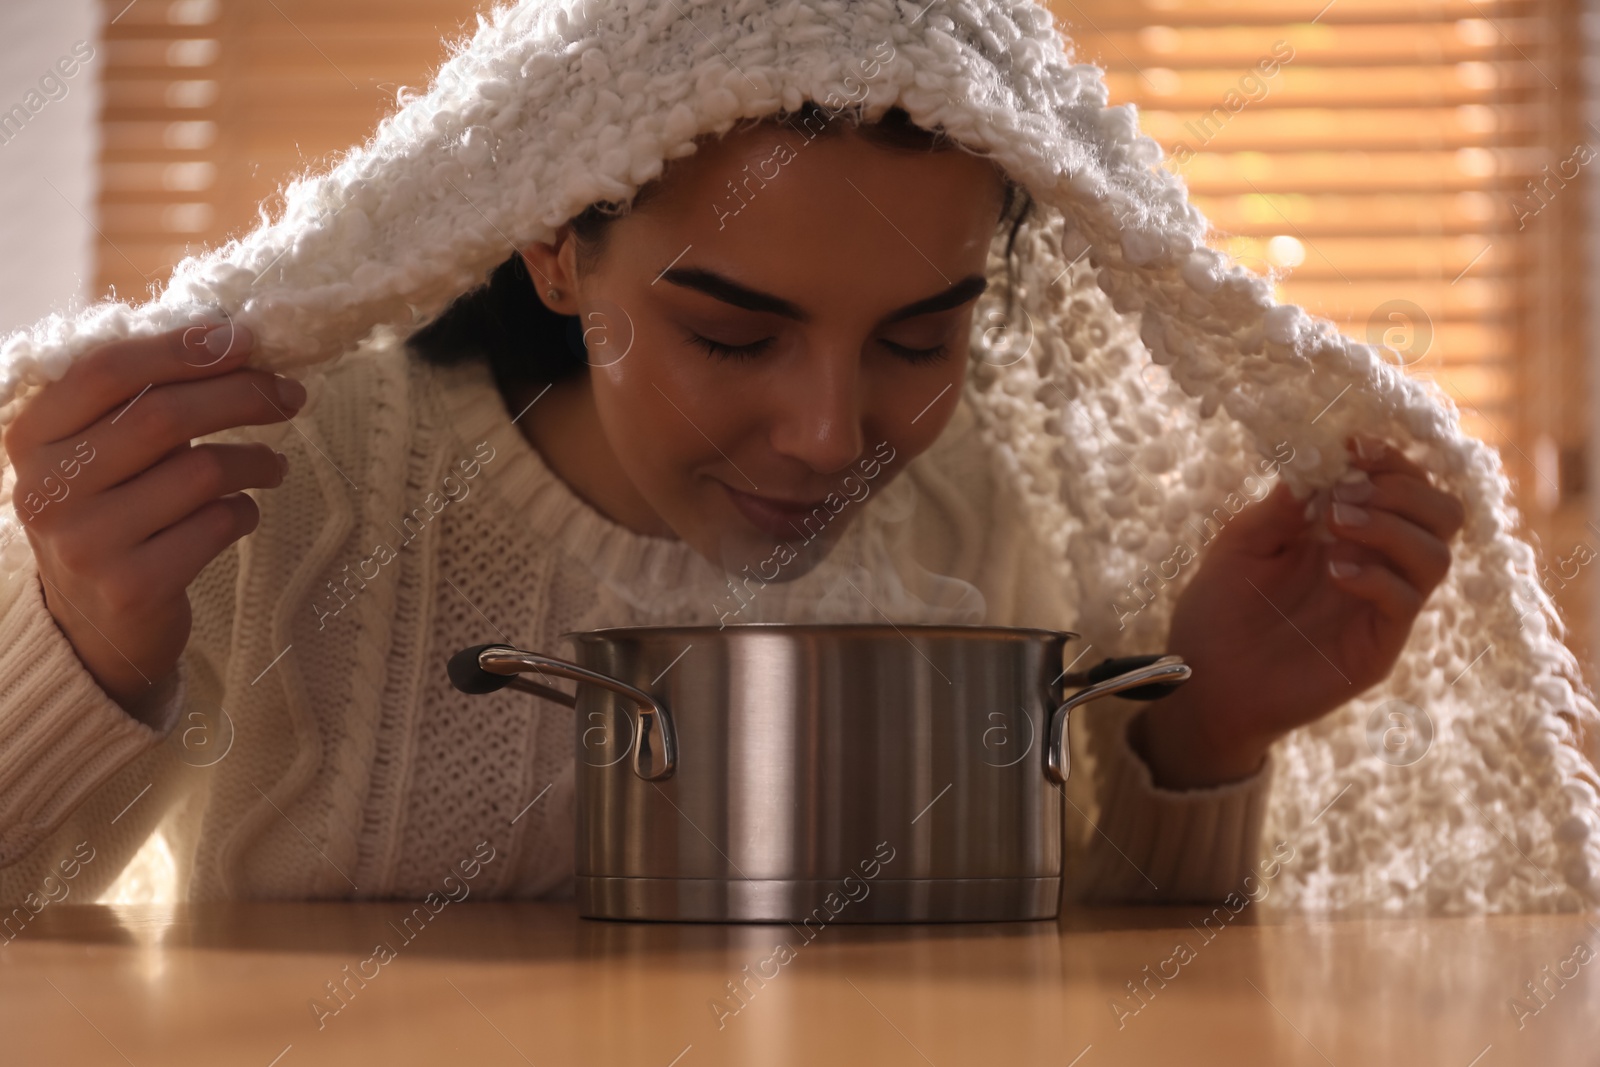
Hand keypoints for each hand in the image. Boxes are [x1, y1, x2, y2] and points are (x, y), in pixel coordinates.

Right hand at [2, 321, 301, 722]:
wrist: (92, 627)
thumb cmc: (113, 515)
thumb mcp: (100, 454)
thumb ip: (141, 399)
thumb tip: (230, 337)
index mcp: (32, 437)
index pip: (107, 370)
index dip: (182, 349)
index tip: (244, 340)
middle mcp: (47, 488)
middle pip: (164, 416)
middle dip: (242, 395)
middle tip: (289, 395)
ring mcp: (86, 542)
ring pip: (201, 471)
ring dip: (255, 459)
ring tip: (273, 464)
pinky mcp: (133, 586)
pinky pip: (217, 526)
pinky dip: (244, 511)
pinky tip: (241, 513)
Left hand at [1131, 436, 1465, 788]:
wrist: (1203, 683)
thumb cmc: (1218, 612)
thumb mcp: (1240, 543)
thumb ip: (1281, 505)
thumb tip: (1318, 460)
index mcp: (1345, 531)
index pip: (1402, 483)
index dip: (1389, 458)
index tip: (1353, 444)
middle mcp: (1375, 562)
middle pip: (1441, 513)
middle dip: (1403, 487)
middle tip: (1347, 492)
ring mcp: (1381, 605)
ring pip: (1437, 553)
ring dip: (1391, 526)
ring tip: (1336, 525)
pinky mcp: (1378, 644)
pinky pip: (1406, 600)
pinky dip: (1376, 575)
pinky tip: (1333, 570)